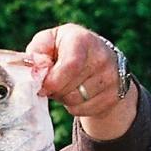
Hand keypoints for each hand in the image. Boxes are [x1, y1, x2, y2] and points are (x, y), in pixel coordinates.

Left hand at [26, 23, 138, 140]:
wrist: (98, 57)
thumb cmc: (64, 49)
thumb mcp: (48, 42)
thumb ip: (36, 53)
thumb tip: (35, 72)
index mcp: (82, 39)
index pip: (70, 66)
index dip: (52, 81)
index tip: (42, 84)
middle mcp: (101, 57)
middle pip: (68, 88)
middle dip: (54, 90)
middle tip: (53, 82)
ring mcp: (111, 77)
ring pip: (75, 101)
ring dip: (63, 98)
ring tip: (65, 85)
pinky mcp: (115, 95)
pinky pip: (83, 110)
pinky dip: (74, 106)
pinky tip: (76, 92)